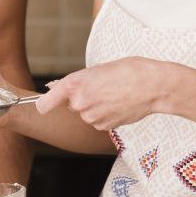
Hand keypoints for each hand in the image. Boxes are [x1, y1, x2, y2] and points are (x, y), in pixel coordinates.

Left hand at [36, 57, 179, 130]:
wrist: (151, 86)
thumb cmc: (127, 71)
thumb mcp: (96, 69)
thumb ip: (74, 82)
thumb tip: (53, 88)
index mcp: (75, 83)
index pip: (46, 103)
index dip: (44, 104)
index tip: (43, 106)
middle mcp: (80, 102)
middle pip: (72, 105)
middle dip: (82, 98)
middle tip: (101, 87)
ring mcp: (92, 117)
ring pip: (86, 114)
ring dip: (95, 107)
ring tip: (113, 94)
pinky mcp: (104, 126)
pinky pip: (98, 121)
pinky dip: (105, 115)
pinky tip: (118, 104)